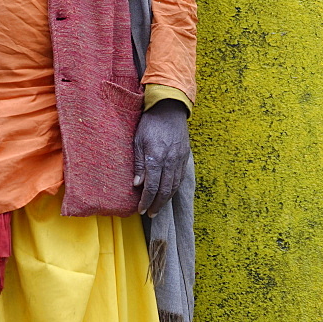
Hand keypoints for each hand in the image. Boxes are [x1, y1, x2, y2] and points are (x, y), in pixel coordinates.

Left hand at [133, 99, 189, 216]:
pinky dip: (174, 188)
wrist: (170, 108)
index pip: (152, 186)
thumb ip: (139, 163)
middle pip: (165, 190)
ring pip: (174, 186)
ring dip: (166, 200)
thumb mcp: (138, 140)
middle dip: (157, 204)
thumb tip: (137, 184)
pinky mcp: (185, 156)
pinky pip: (181, 177)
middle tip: (150, 213)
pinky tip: (168, 193)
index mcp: (156, 157)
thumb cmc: (150, 122)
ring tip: (158, 208)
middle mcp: (170, 161)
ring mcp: (179, 159)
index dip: (146, 201)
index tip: (141, 209)